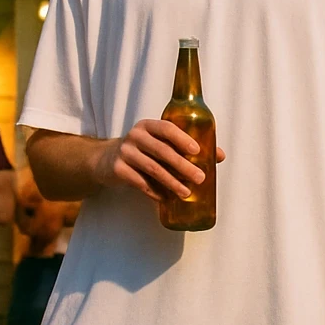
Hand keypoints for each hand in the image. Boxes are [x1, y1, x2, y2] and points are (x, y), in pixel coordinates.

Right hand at [94, 119, 225, 204]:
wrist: (105, 160)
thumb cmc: (142, 151)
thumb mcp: (158, 143)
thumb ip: (185, 147)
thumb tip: (219, 155)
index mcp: (148, 126)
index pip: (166, 128)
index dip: (182, 138)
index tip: (197, 150)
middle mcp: (135, 136)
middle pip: (162, 151)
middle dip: (183, 165)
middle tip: (200, 177)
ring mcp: (125, 152)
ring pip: (152, 168)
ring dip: (171, 182)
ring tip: (186, 192)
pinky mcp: (118, 169)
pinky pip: (140, 182)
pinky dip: (154, 192)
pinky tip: (165, 198)